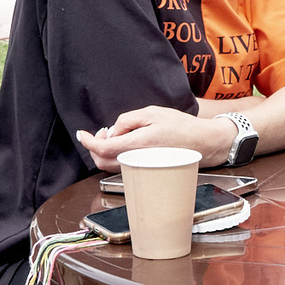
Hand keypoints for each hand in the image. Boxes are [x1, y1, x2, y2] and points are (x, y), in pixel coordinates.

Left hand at [76, 106, 232, 170]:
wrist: (202, 143)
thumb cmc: (181, 126)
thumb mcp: (152, 112)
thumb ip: (128, 119)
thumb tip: (113, 131)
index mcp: (139, 144)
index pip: (103, 149)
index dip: (88, 142)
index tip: (81, 134)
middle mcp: (138, 161)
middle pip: (102, 161)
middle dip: (96, 146)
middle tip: (102, 132)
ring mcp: (141, 169)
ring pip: (111, 166)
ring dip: (105, 151)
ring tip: (115, 135)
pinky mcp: (145, 172)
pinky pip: (122, 167)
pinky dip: (115, 156)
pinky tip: (124, 144)